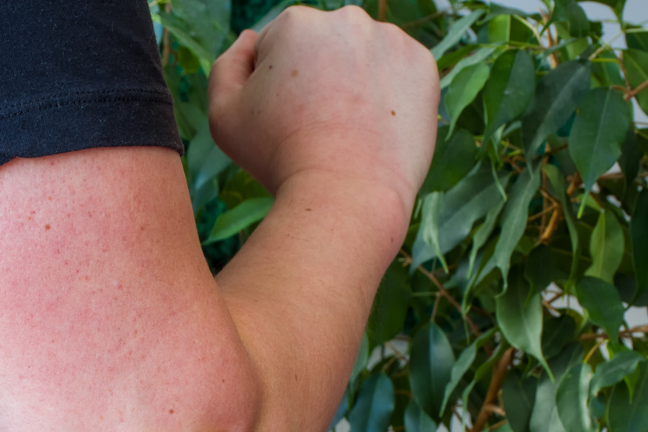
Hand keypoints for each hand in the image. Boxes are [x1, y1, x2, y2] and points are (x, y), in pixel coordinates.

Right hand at [207, 5, 438, 213]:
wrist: (345, 196)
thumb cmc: (277, 159)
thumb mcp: (224, 115)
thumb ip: (227, 66)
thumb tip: (249, 38)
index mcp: (297, 22)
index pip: (279, 48)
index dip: (274, 89)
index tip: (282, 122)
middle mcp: (348, 19)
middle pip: (323, 49)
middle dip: (316, 80)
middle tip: (314, 129)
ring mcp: (391, 41)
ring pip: (362, 60)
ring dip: (353, 85)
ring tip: (346, 133)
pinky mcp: (424, 67)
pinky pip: (397, 77)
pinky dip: (387, 98)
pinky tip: (373, 130)